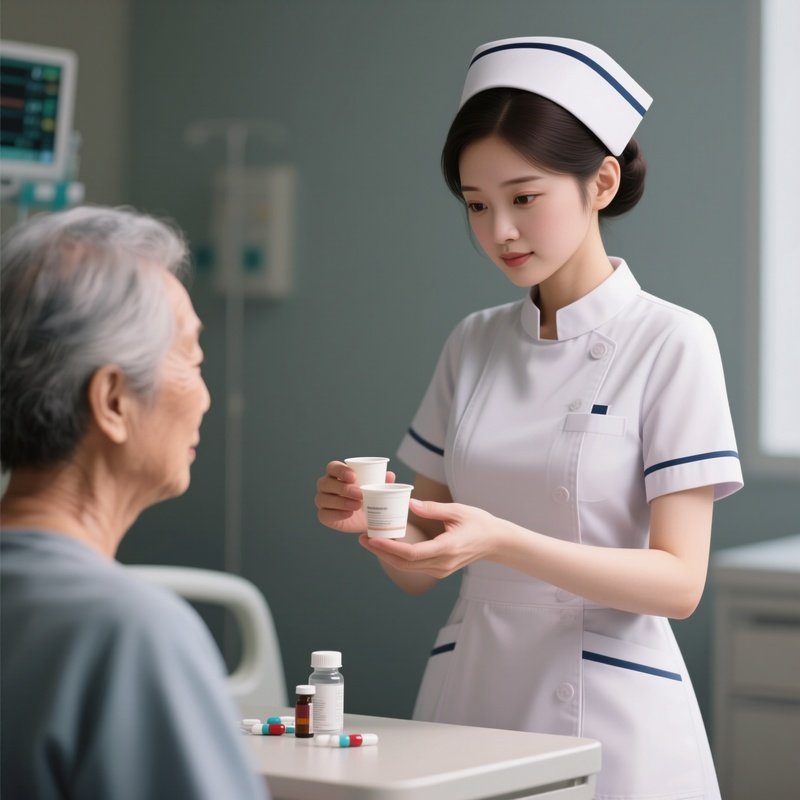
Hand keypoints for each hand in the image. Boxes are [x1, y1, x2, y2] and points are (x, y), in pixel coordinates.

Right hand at [315, 460, 395, 533]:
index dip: (340, 470)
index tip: (354, 476)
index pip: (332, 467)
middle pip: (326, 483)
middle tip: (360, 493)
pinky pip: (324, 514)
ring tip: (357, 505)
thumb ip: (383, 481)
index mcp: (336, 474)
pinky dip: (336, 514)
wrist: (369, 519)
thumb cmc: (370, 498)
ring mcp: (322, 500)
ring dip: (341, 502)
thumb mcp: (378, 489)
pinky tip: (349, 514)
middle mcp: (326, 486)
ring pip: (323, 499)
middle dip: (343, 488)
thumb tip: (390, 475)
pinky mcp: (324, 515)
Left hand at [359, 498, 503, 577]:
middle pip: (404, 564)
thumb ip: (433, 508)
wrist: (497, 542)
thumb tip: (409, 502)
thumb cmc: (479, 522)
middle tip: (363, 539)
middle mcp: (442, 563)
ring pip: (408, 568)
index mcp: (447, 548)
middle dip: (381, 552)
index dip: (389, 548)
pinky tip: (388, 547)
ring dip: (387, 556)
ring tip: (370, 542)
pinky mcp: (440, 570)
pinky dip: (398, 558)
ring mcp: (441, 570)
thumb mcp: (458, 510)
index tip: (372, 538)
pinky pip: (415, 567)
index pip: (411, 553)